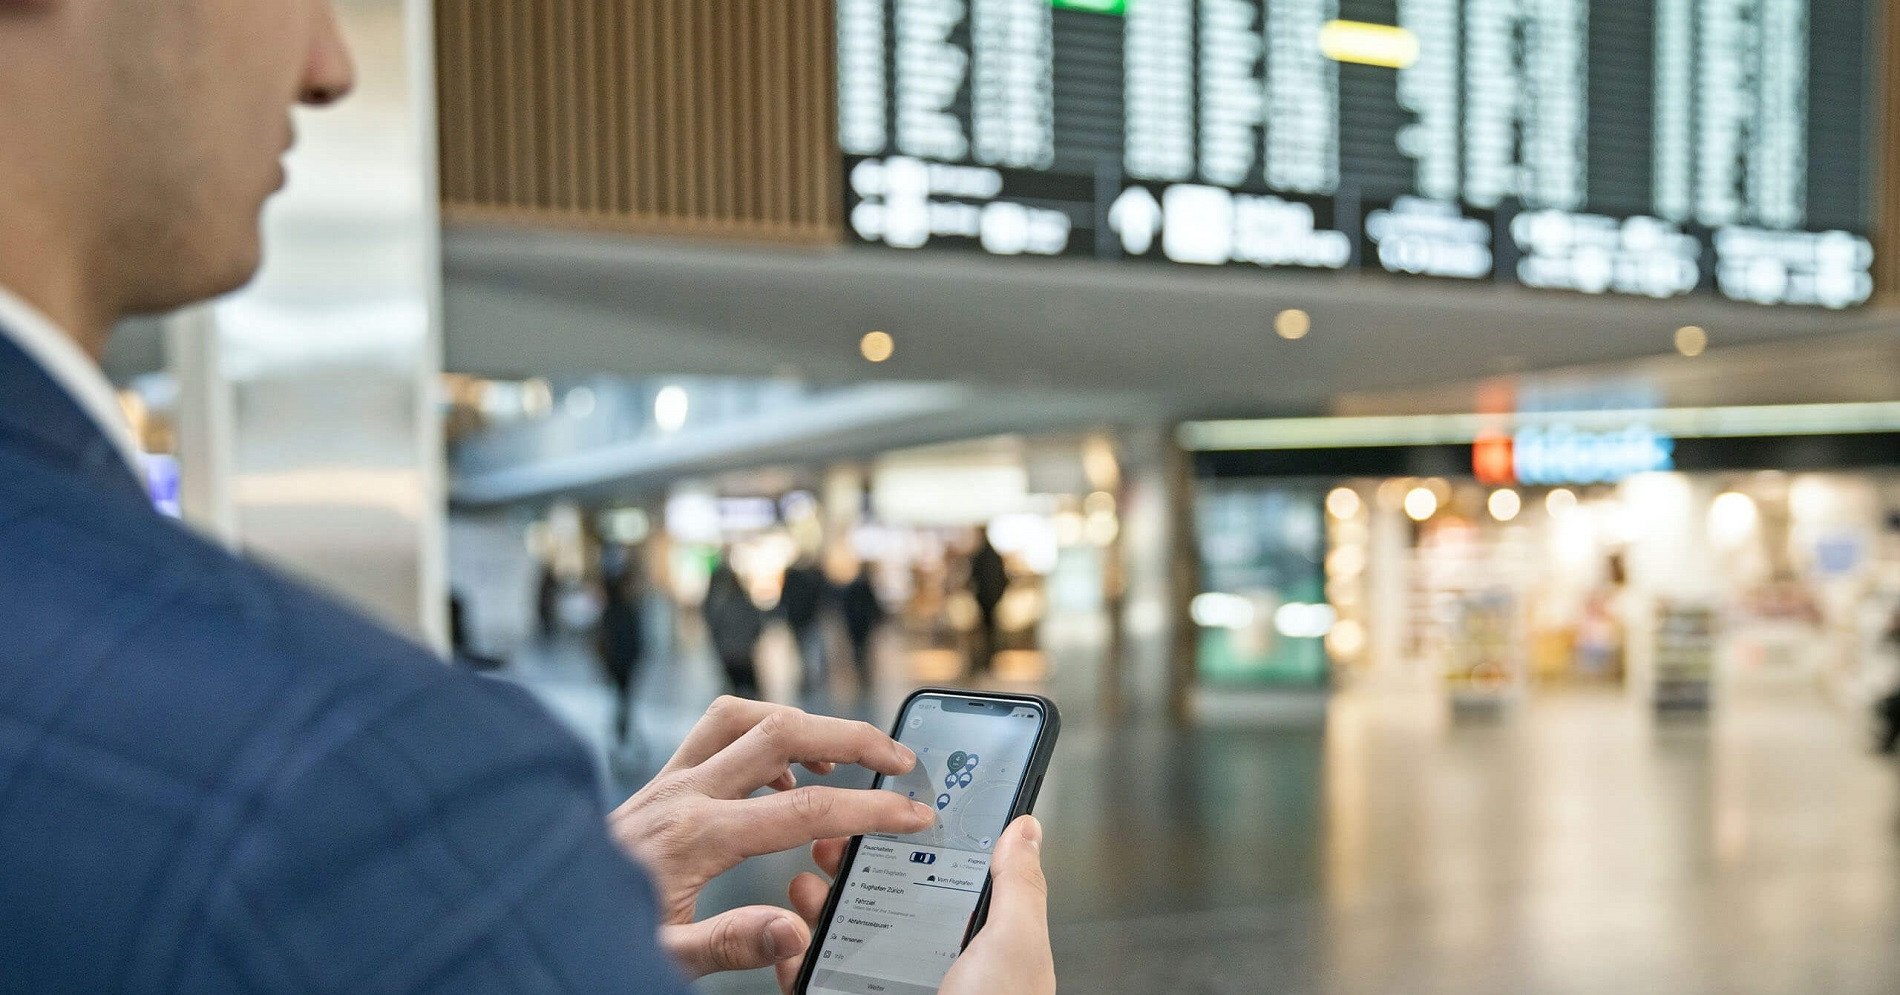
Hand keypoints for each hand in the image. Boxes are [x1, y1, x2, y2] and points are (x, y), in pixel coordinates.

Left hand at [608, 696, 934, 979]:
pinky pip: (716, 732)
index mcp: (695, 836)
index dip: (869, 810)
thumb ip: (729, 943)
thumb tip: (793, 927)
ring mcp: (668, 781)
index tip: (912, 812)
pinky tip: (780, 779)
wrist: (533, 909)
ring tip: (840, 754)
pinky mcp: (658, 782)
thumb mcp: (661, 958)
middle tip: (897, 757)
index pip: (805, 809)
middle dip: (851, 736)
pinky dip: (761, 738)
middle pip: (781, 730)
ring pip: (744, 715)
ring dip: (800, 722)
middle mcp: (682, 793)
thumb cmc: (593, 933)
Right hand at [782, 815, 1055, 993]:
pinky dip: (793, 956)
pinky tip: (790, 936)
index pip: (942, 878)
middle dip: (853, 865)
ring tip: (805, 881)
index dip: (912, 842)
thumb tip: (1026, 829)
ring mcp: (887, 988)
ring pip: (843, 935)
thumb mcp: (1016, 945)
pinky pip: (813, 979)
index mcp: (977, 943)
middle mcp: (931, 964)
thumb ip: (1018, 885)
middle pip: (884, 899)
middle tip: (831, 840)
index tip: (887, 810)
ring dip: (817, 904)